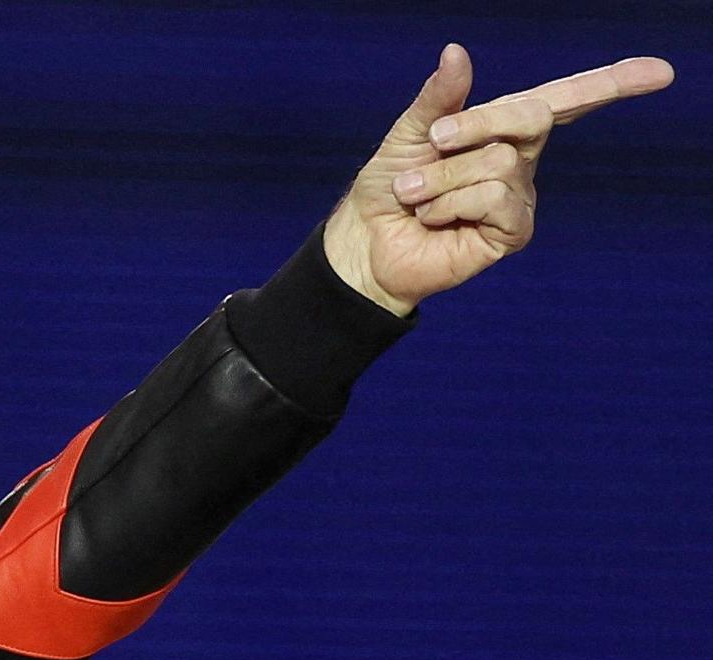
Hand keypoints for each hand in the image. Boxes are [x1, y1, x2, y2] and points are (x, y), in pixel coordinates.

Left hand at [322, 44, 673, 315]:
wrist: (367, 240)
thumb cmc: (389, 186)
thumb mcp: (410, 133)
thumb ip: (439, 98)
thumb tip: (456, 51)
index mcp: (503, 127)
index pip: (565, 98)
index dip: (612, 83)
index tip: (658, 72)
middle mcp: (520, 158)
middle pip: (530, 116)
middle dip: (476, 122)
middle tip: (433, 141)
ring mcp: (520, 196)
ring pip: (497, 162)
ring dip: (441, 177)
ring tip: (418, 196)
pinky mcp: (513, 231)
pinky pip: (493, 199)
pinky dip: (450, 204)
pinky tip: (435, 219)